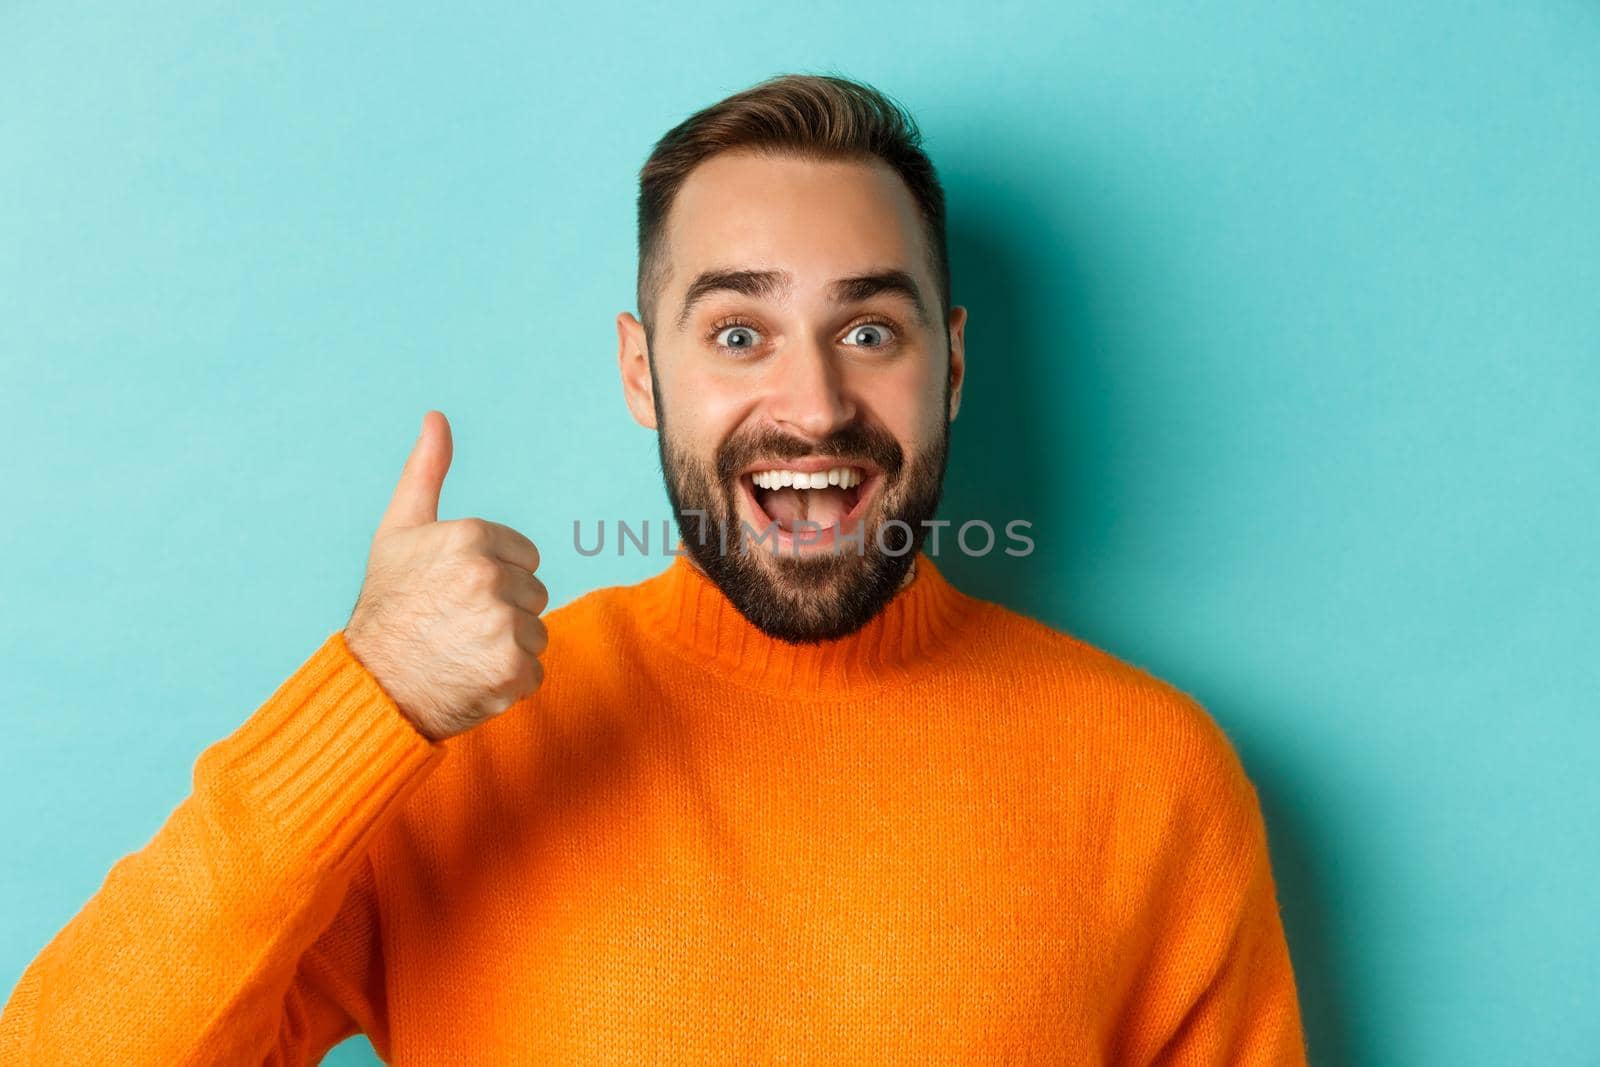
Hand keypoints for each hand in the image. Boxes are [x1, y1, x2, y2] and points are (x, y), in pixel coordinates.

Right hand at [343, 411, 548, 741]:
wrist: (371, 686)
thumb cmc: (387, 605)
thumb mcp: (399, 530)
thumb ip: (426, 472)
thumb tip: (437, 416)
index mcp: (469, 536)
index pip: (526, 556)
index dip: (494, 576)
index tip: (454, 592)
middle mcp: (488, 577)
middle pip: (534, 594)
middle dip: (502, 610)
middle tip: (455, 625)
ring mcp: (502, 626)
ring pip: (536, 632)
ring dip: (507, 647)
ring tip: (461, 651)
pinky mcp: (511, 671)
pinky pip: (534, 671)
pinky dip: (507, 681)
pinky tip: (470, 678)